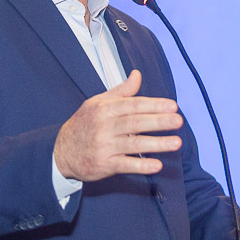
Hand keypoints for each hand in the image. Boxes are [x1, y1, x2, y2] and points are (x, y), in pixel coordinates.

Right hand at [53, 70, 183, 181]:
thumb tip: (137, 75)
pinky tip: (157, 164)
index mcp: (104, 109)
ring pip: (134, 145)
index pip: (133, 105)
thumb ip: (121, 91)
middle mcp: (104, 127)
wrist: (61, 151)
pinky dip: (141, 165)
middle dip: (158, 121)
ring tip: (176, 143)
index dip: (154, 105)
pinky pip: (125, 165)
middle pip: (135, 123)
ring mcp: (104, 146)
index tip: (172, 106)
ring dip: (156, 144)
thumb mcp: (98, 103)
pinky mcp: (104, 164)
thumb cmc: (83, 124)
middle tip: (178, 120)